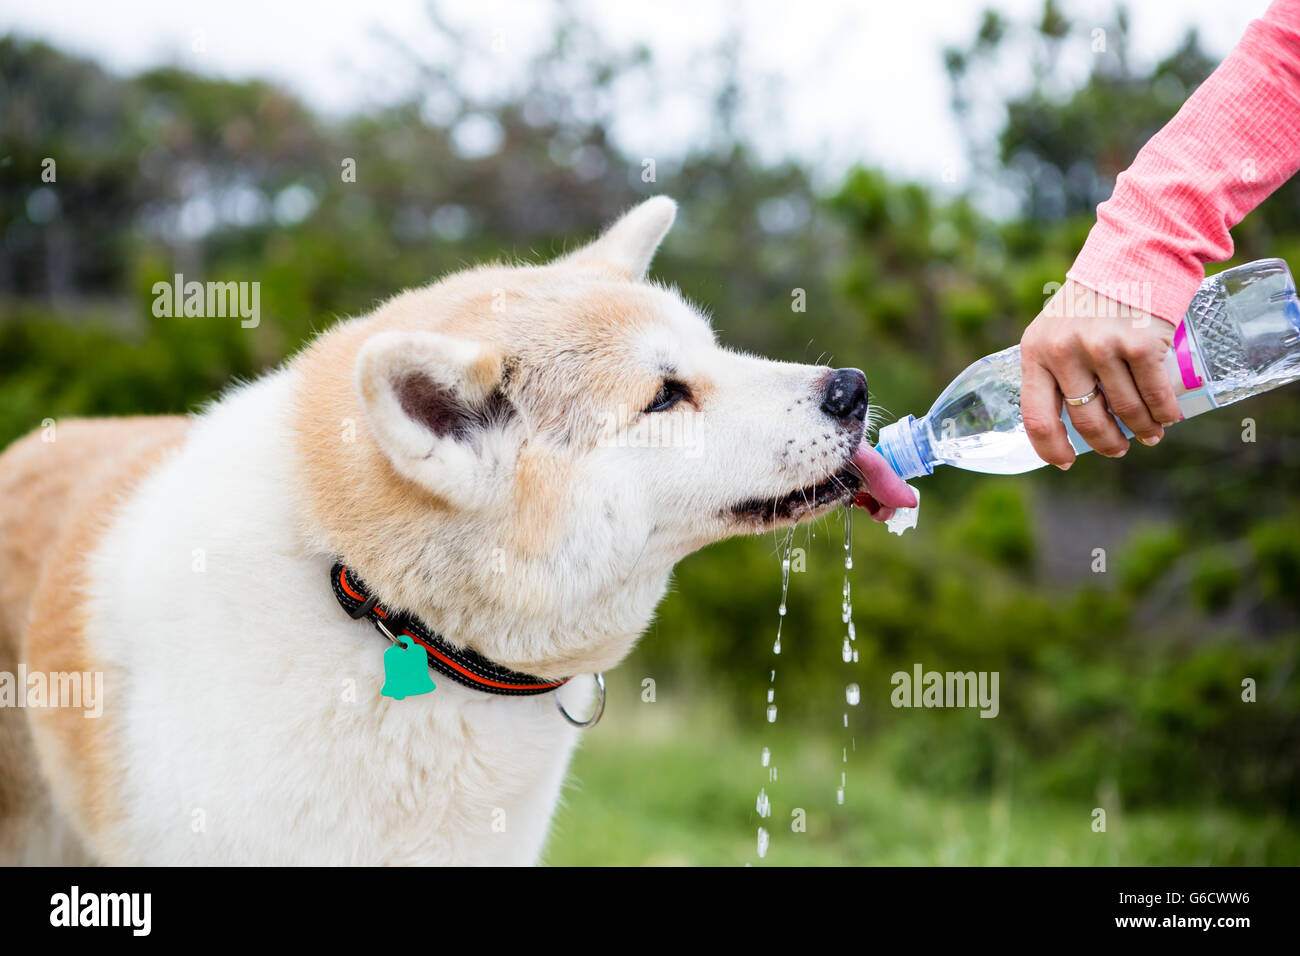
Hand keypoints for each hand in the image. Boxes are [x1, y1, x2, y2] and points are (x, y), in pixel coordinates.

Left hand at [1020, 279, 1180, 467]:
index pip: (1036, 417)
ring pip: (1125, 411)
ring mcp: (1101, 348)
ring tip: (1150, 434)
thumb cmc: (1092, 298)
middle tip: (1119, 448)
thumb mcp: (1054, 329)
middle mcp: (1064, 353)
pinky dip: (1165, 413)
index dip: (1051, 448)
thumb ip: (1054, 367)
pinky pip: (1155, 394)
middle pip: (1086, 420)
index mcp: (1035, 353)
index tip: (1066, 462)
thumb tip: (1066, 420)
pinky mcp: (1139, 344)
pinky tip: (1168, 418)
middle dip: (1107, 443)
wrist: (1132, 253)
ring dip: (1142, 429)